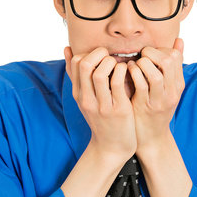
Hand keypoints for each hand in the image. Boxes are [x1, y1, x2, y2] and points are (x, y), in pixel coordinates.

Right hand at [64, 46, 136, 161]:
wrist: (111, 147)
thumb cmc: (101, 118)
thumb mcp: (85, 97)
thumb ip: (78, 76)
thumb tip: (67, 49)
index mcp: (79, 94)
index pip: (76, 63)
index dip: (90, 53)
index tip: (102, 57)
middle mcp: (87, 99)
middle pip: (85, 65)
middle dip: (100, 54)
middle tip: (111, 57)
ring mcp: (102, 105)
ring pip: (100, 74)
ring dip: (112, 63)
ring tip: (119, 65)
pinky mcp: (118, 110)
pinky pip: (118, 84)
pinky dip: (123, 72)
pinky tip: (128, 73)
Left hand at [127, 38, 184, 152]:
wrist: (151, 137)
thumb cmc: (156, 107)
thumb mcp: (168, 85)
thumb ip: (172, 65)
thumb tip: (180, 40)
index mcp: (178, 84)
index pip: (175, 57)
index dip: (160, 50)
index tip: (149, 54)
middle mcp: (172, 91)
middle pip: (168, 62)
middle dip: (151, 54)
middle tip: (141, 56)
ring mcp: (160, 100)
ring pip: (155, 74)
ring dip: (142, 64)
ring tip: (135, 64)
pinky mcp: (146, 107)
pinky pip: (141, 85)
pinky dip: (133, 74)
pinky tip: (128, 72)